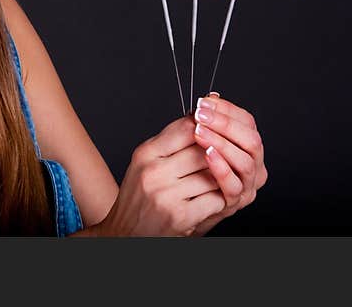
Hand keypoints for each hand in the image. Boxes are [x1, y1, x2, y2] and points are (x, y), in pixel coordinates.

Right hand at [94, 116, 226, 235]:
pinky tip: (214, 198)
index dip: (206, 126)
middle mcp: (154, 172)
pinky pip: (214, 199)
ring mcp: (167, 195)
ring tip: (220, 177)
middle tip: (226, 154)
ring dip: (221, 177)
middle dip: (218, 153)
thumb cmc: (139, 195)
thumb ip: (170, 142)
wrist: (125, 233)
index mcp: (146, 153)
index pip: (185, 128)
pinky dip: (219, 199)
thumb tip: (199, 118)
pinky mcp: (181, 216)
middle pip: (202, 150)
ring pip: (212, 174)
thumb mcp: (145, 162)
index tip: (215, 128)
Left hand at [189, 93, 267, 234]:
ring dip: (222, 143)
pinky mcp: (234, 203)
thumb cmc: (190, 169)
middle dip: (225, 124)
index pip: (247, 122)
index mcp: (247, 146)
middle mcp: (254, 165)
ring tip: (200, 132)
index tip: (204, 102)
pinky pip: (233, 185)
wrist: (182, 204)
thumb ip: (206, 122)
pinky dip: (222, 168)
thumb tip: (210, 98)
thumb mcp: (197, 141)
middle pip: (251, 140)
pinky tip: (207, 155)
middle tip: (200, 115)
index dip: (227, 109)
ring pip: (245, 162)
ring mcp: (246, 185)